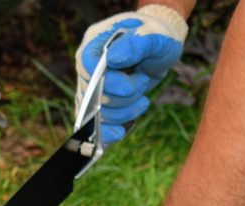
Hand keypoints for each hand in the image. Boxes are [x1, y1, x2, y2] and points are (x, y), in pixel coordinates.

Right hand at [76, 5, 187, 142]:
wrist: (158, 50)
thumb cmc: (156, 37)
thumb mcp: (154, 34)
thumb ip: (136, 43)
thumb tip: (114, 59)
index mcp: (95, 42)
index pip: (88, 66)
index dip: (108, 82)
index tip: (130, 87)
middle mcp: (86, 66)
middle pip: (93, 95)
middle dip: (124, 98)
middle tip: (143, 81)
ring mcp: (89, 88)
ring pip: (96, 114)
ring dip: (124, 113)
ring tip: (142, 99)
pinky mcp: (97, 105)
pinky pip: (95, 126)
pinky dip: (109, 132)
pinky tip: (122, 130)